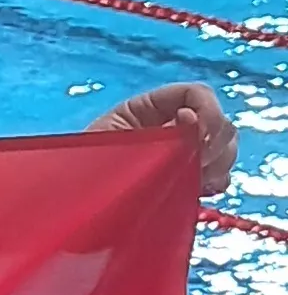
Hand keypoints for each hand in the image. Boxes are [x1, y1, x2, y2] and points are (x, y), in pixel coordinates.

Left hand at [88, 82, 238, 196]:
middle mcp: (171, 125)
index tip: (198, 133)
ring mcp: (182, 152)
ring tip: (191, 179)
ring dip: (216, 164)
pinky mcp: (186, 178)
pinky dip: (214, 182)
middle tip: (195, 164)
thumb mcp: (112, 142)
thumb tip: (190, 118)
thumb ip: (156, 131)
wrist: (69, 201)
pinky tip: (194, 191)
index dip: (207, 110)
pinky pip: (220, 176)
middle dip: (215, 143)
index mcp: (149, 107)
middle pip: (219, 122)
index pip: (196, 94)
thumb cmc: (78, 166)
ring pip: (224, 149)